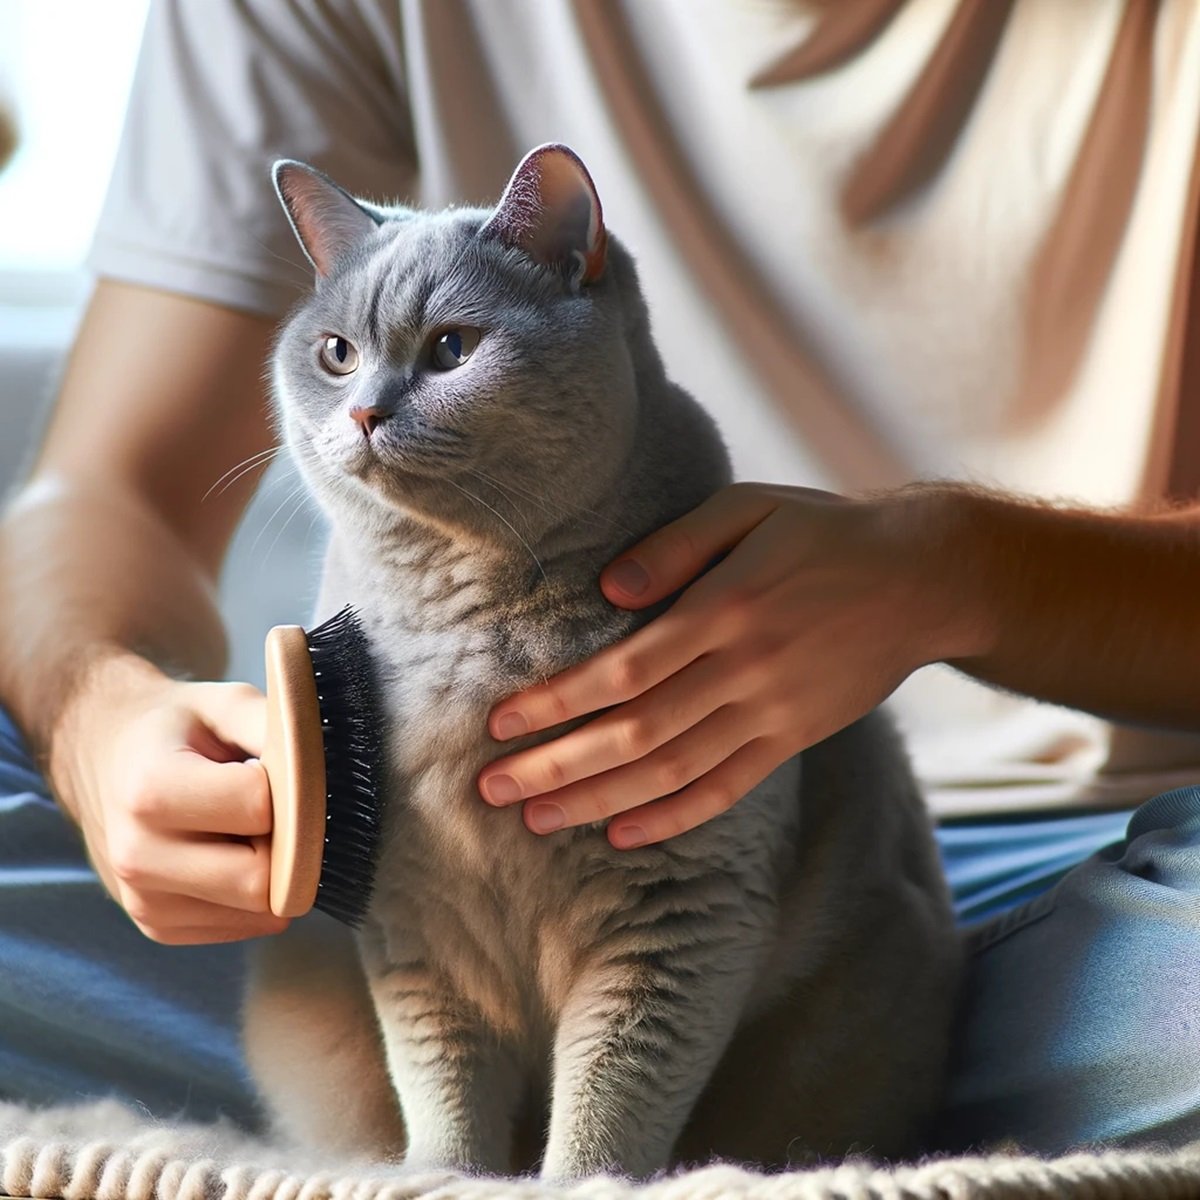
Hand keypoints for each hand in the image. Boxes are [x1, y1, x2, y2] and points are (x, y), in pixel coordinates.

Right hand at [49, 653, 287, 943]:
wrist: (102, 758)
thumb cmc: (173, 729)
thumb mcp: (223, 703)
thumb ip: (276, 726)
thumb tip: (325, 766)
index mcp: (151, 791)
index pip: (261, 809)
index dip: (287, 787)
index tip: (278, 769)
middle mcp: (138, 857)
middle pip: (262, 878)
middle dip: (287, 841)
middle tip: (275, 807)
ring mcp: (144, 901)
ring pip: (259, 911)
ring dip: (273, 871)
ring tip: (247, 828)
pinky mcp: (159, 927)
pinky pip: (245, 926)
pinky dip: (256, 896)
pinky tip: (233, 854)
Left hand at [479, 483, 967, 848]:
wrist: (920, 579)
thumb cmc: (822, 532)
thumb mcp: (749, 509)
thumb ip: (677, 545)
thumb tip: (608, 588)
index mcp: (726, 607)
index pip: (623, 669)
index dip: (558, 701)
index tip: (502, 725)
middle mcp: (745, 668)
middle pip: (637, 731)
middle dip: (559, 764)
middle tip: (494, 790)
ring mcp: (773, 712)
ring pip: (674, 770)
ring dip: (601, 800)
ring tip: (538, 820)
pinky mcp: (794, 737)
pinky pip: (729, 788)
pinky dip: (675, 817)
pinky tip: (624, 835)